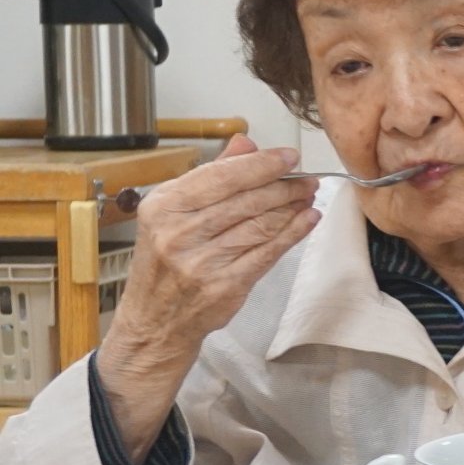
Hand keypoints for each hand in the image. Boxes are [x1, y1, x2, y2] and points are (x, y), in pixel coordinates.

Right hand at [98, 136, 320, 455]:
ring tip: (308, 196)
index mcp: (163, 207)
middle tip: (305, 178)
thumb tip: (245, 143)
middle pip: (247, 199)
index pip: (222, 175)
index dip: (262, 163)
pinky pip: (269, 251)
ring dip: (292, 207)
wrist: (154, 321)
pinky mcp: (226, 284)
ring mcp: (203, 261)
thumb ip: (210, 175)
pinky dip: (293, 232)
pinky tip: (308, 219)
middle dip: (284, 185)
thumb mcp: (171, 213)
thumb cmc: (164, 262)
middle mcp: (179, 232)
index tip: (288, 156)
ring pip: (261, 224)